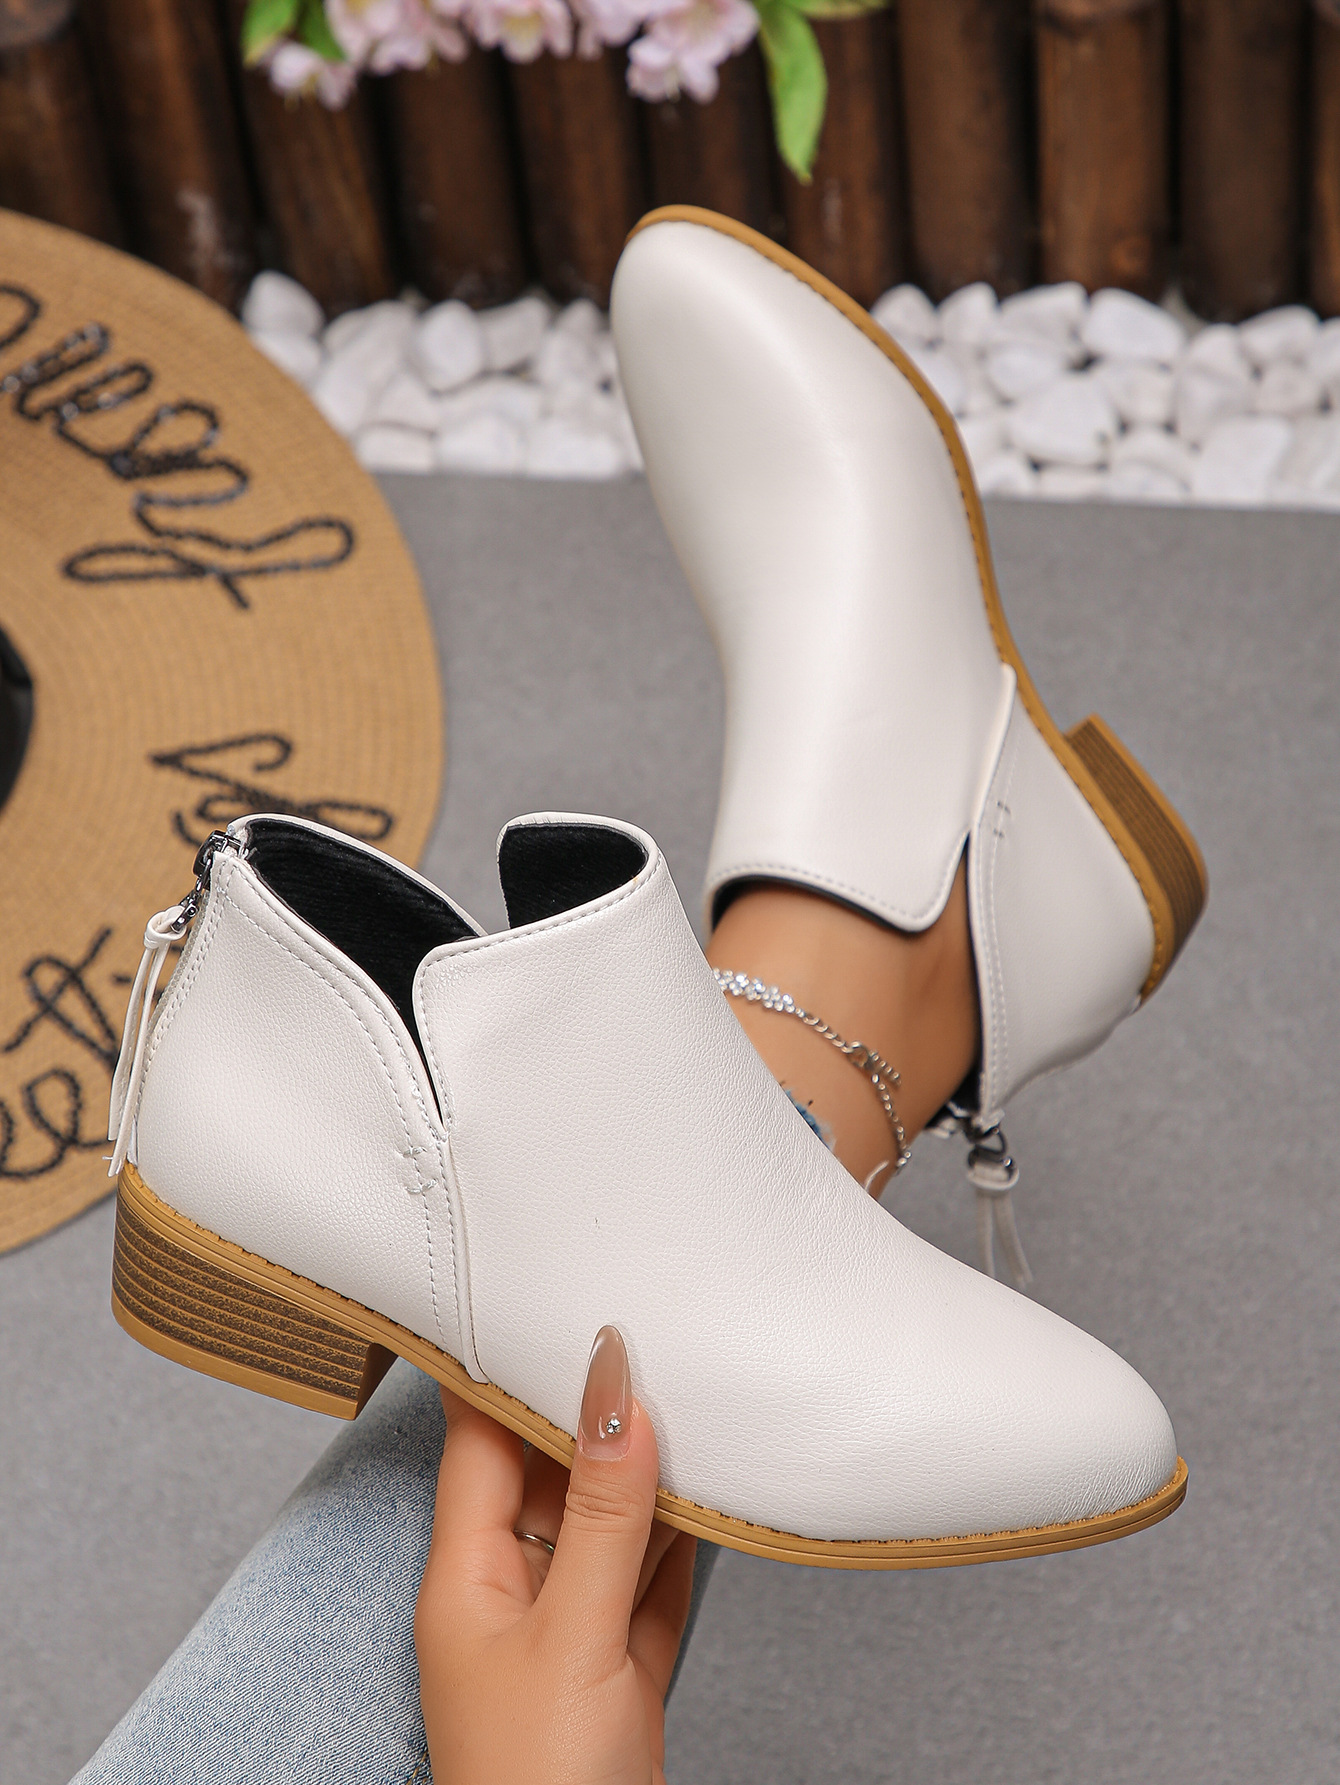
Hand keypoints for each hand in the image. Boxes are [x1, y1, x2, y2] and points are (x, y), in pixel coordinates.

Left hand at [415, 1327, 696, 1784]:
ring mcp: (563, 1636)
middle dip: (589, 1409)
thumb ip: (601, 1510)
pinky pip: (642, 1582)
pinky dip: (671, 1541)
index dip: (501, 1364)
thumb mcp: (575, 1632)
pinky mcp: (614, 1673)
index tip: (533, 1288)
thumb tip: (613, 1389)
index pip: (478, 1440)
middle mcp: (507, 1596)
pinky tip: (703, 1496)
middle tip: (639, 1326)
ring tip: (685, 1389)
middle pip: (548, 1475)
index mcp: (465, 1576)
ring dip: (642, 1472)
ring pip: (604, 1526)